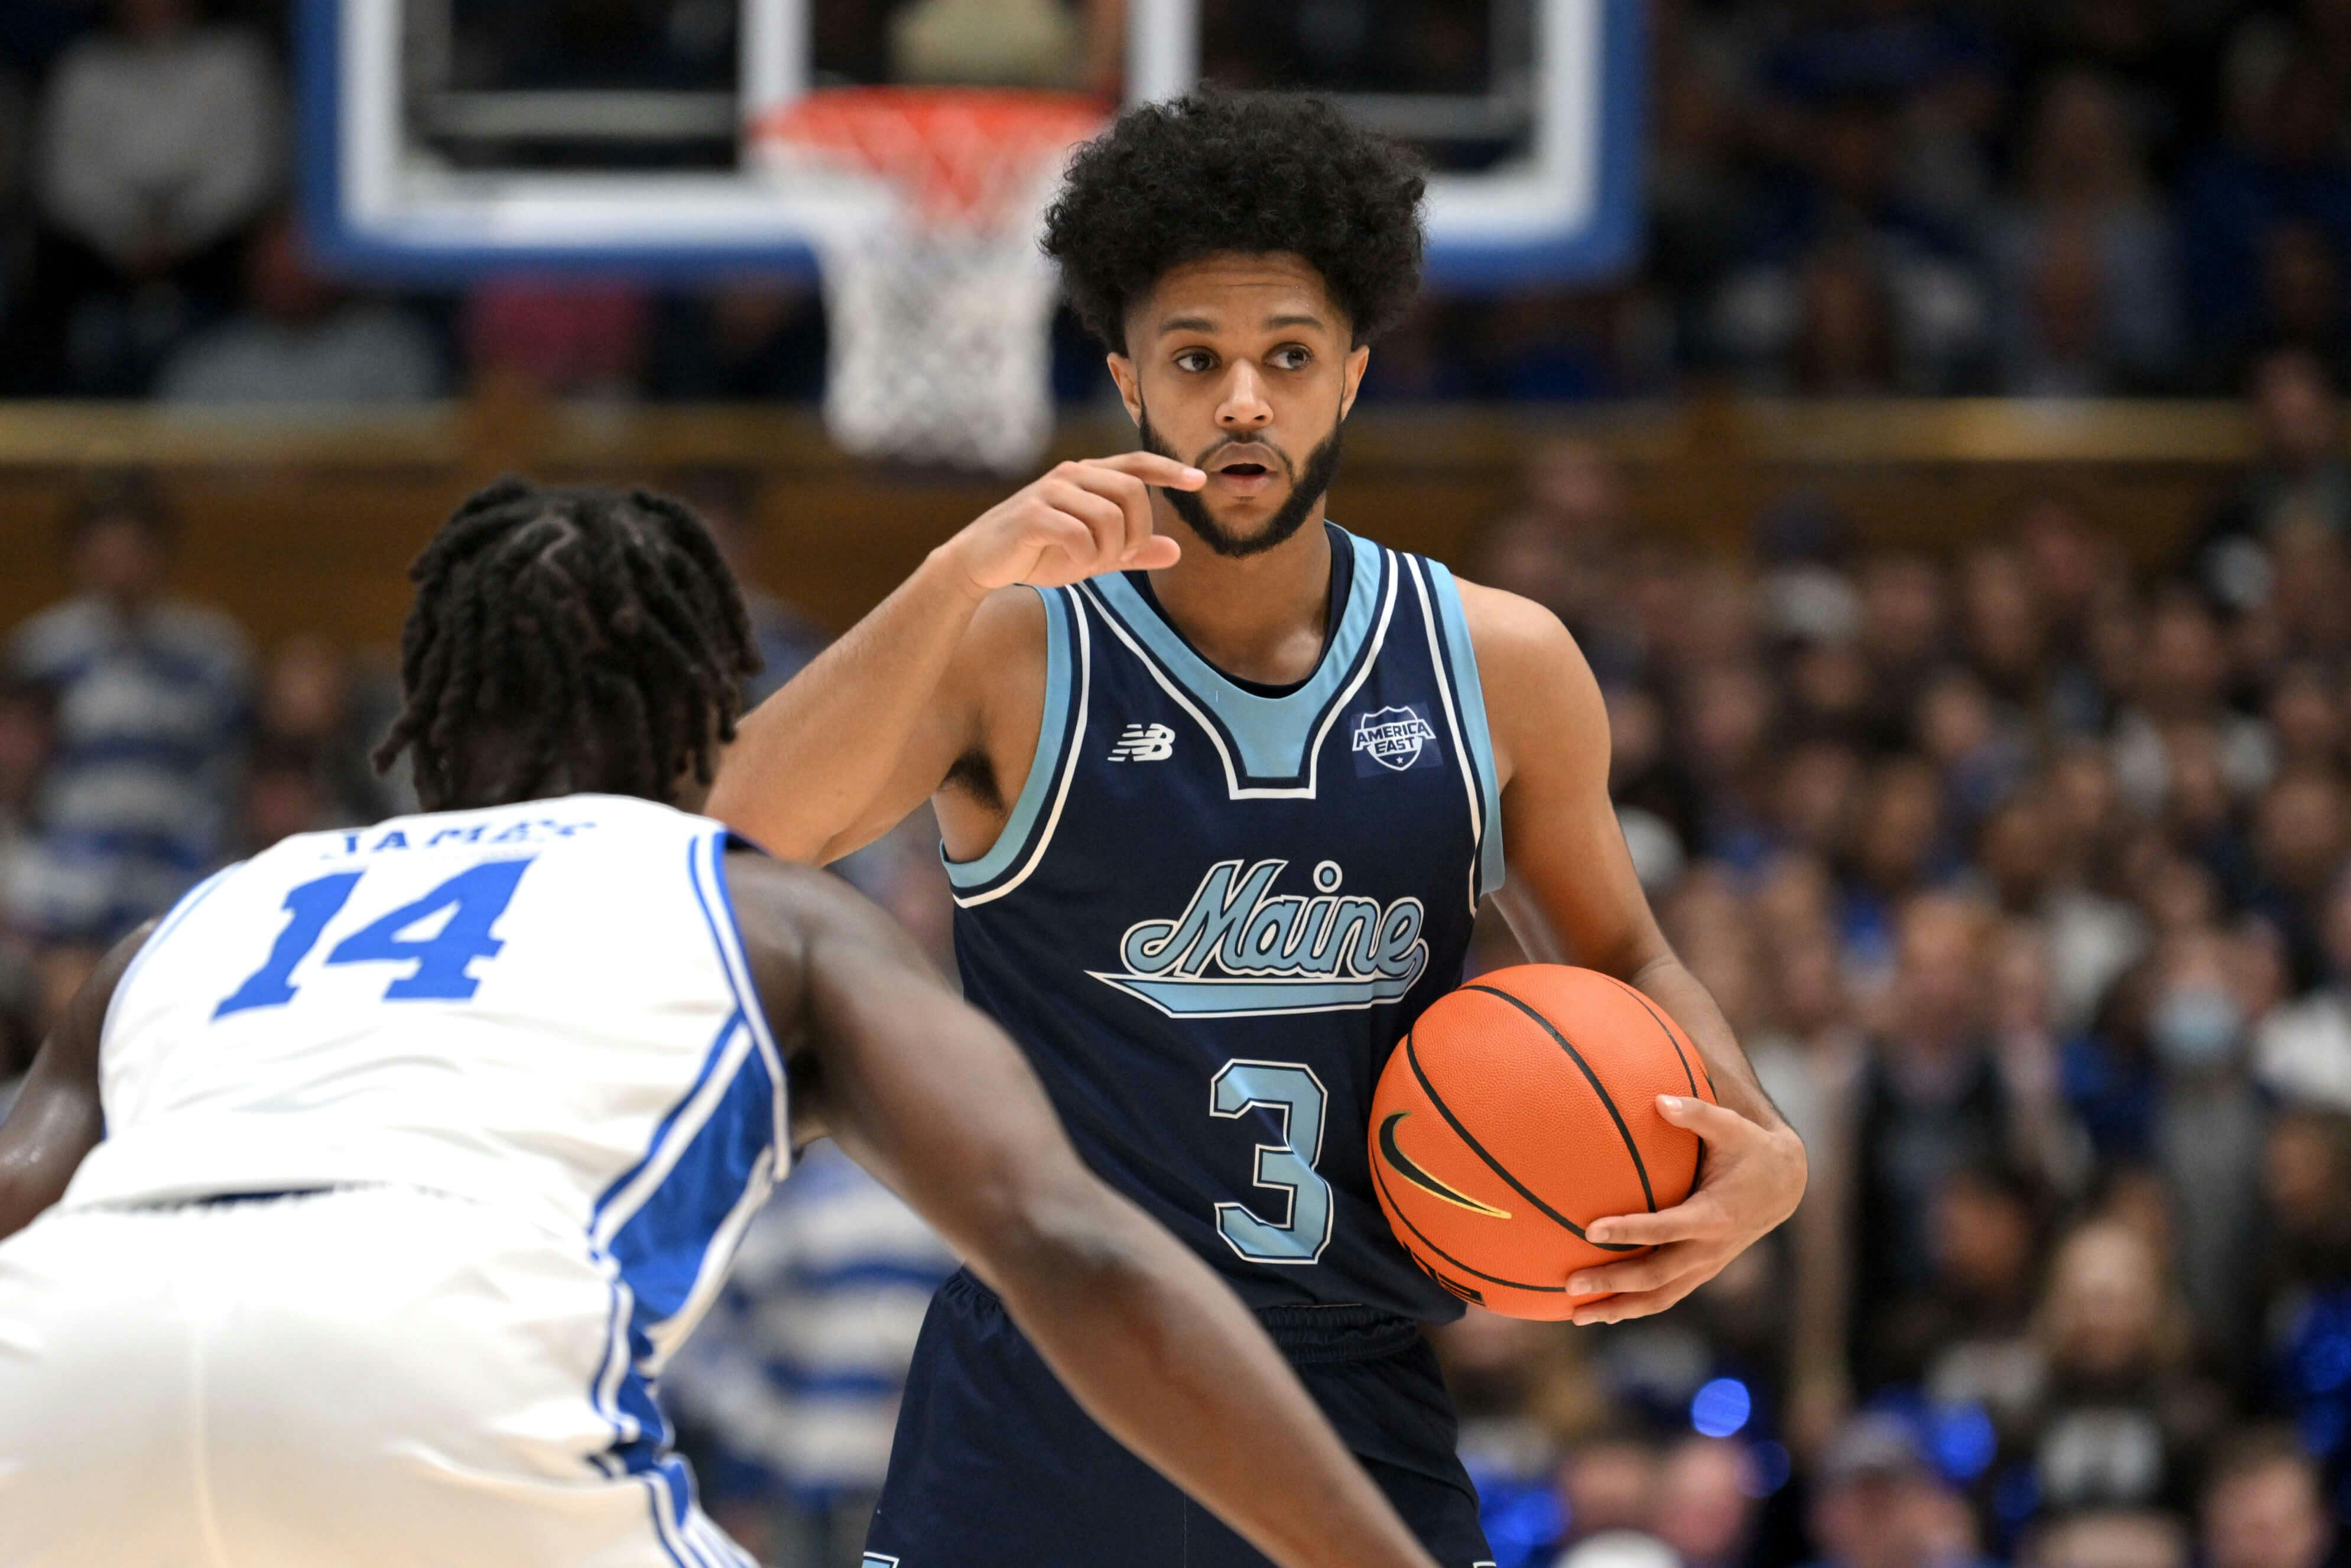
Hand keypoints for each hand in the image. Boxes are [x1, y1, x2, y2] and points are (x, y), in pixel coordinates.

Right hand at [946, 452, 1201, 595]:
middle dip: (1137, 531)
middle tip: (1121, 557)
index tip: (1200, 481)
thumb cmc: (1038, 554)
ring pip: (1109, 516)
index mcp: (1088, 477)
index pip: (1136, 464)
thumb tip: (1176, 551)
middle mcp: (1071, 475)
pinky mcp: (1033, 514)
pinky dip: (1085, 557)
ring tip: (1089, 564)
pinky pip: (1080, 535)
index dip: (1170, 470)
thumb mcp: (1093, 555)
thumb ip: (1132, 552)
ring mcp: (1050, 491)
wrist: (981, 563)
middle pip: (1132, 492)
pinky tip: (1073, 564)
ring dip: (1109, 550)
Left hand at [1563, 1094, 1806, 1324]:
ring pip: (1660, 1297)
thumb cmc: (1750, 1149)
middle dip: (1613, 1282)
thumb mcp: (1730, 1126)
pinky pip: (1666, 1296)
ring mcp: (1706, 1266)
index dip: (1628, 1232)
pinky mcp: (1701, 1272)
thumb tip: (1659, 1099)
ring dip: (1619, 1308)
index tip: (1589, 1231)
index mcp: (1714, 1216)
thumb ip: (1696, 1113)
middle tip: (1570, 1283)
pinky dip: (1634, 1307)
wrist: (1784, 1187)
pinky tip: (1601, 1310)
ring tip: (1576, 1315)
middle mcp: (1709, 1249)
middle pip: (1656, 1276)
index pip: (1665, 1229)